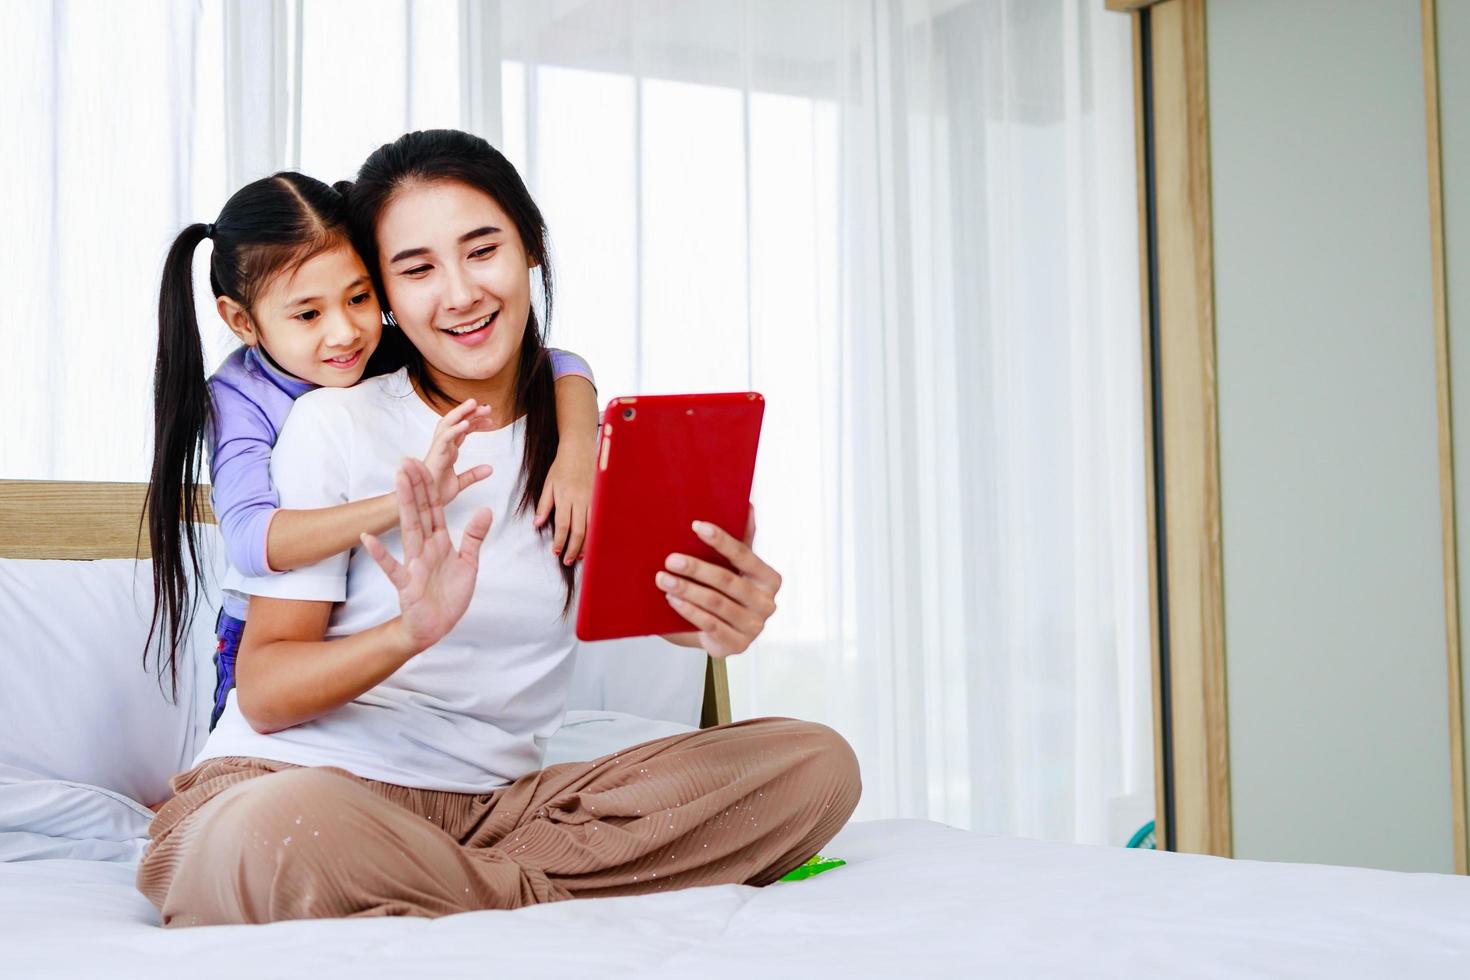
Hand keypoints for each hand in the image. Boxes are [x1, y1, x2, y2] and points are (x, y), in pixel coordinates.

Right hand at [361, 458, 492, 653]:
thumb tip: (486, 509)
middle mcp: (425, 548)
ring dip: (404, 506)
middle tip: (406, 460)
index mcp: (439, 541)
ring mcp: (414, 564)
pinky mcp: (406, 583)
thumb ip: (474, 536)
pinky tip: (368, 538)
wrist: (436, 626)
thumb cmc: (449, 595)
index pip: (434, 508)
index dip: (430, 486)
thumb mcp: (469, 563)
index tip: (423, 463)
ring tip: (397, 482)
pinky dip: (380, 553)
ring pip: (408, 530)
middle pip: (419, 511)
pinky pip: (391, 567)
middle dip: (415, 486)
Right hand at [424, 398, 495, 506]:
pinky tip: (466, 424)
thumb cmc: (434, 492)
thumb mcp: (460, 482)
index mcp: (448, 450)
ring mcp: (438, 449)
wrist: (422, 505)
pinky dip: (455, 430)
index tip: (491, 420)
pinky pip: (444, 439)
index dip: (476, 423)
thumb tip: (490, 468)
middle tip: (487, 407)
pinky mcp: (434, 456)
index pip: (463, 431)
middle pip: (455, 423)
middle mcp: (443, 446)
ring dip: (461, 413)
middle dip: (470, 413)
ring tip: (475, 405)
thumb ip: (473, 474)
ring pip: (448, 425)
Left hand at [534, 433, 594, 564]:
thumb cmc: (562, 467)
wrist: (579, 450)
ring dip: (586, 544)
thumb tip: (537, 523)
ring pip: (591, 528)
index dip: (560, 541)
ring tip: (581, 556)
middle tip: (568, 561)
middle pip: (579, 531)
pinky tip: (593, 541)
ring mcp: (592, 499)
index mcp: (565, 497)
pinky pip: (599, 520)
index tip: (556, 552)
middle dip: (573, 549)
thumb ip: (544, 505)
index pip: (563, 525)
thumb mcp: (548, 484)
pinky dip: (596, 533)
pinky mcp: (600, 498)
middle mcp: (580, 500)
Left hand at [656, 505, 780, 658]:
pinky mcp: (736, 646)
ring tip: (663, 578)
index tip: (696, 526)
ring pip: (716, 603)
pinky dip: (689, 611)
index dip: (721, 540)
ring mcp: (754, 627)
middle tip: (670, 559)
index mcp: (769, 579)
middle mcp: (767, 603)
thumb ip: (743, 539)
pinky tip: (672, 599)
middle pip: (727, 580)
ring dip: (687, 589)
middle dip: (696, 568)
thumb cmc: (726, 593)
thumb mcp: (735, 567)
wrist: (718, 635)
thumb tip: (747, 505)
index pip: (744, 555)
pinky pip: (710, 625)